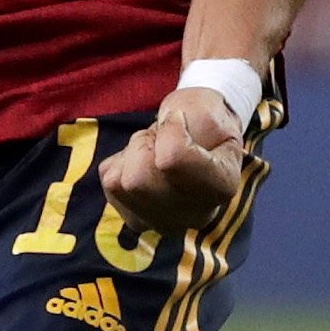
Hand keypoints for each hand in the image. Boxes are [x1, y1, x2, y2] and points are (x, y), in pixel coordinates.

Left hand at [98, 86, 244, 234]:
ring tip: (153, 150)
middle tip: (160, 137)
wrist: (200, 138)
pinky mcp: (137, 219)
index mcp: (220, 186)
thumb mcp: (207, 107)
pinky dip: (120, 164)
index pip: (173, 160)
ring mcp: (164, 223)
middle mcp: (195, 215)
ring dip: (130, 154)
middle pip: (137, 180)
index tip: (180, 120)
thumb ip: (188, 120)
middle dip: (143, 145)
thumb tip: (164, 134)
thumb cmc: (204, 121)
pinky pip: (109, 181)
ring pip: (120, 183)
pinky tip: (143, 163)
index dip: (169, 129)